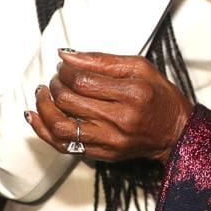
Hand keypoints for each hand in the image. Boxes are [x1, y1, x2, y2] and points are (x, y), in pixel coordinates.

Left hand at [26, 49, 193, 163]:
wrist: (174, 131)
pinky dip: (43, 130)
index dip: (66, 71)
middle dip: (55, 85)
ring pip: (60, 126)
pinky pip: (63, 145)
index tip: (64, 65)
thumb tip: (67, 56)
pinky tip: (35, 116)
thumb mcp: (140, 67)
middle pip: (70, 101)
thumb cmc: (159, 95)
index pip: (84, 81)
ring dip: (44, 107)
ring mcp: (110, 141)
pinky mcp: (102, 154)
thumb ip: (103, 60)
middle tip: (56, 78)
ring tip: (43, 93)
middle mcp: (120, 120)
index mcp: (133, 94)